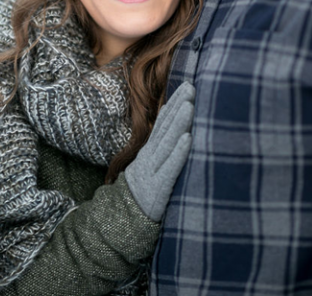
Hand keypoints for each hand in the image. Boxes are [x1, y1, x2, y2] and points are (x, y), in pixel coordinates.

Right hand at [124, 81, 194, 221]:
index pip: (161, 124)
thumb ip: (160, 155)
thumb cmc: (141, 198)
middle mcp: (149, 159)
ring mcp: (152, 173)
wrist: (119, 226)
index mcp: (148, 154)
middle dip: (178, 106)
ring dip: (179, 123)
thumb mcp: (148, 172)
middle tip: (191, 86)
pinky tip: (189, 139)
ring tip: (189, 105)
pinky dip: (179, 152)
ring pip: (166, 143)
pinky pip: (170, 168)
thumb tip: (177, 135)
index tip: (186, 86)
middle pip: (164, 128)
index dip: (173, 104)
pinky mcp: (158, 189)